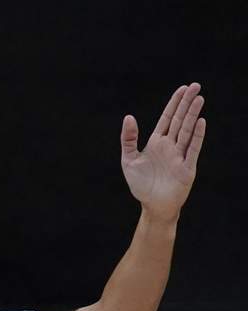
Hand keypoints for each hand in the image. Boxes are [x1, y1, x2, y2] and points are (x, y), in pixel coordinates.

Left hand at [121, 82, 205, 220]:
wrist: (153, 206)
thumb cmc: (141, 184)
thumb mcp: (129, 160)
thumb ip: (128, 139)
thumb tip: (128, 117)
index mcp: (157, 143)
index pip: (167, 118)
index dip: (174, 103)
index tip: (183, 89)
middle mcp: (170, 146)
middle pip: (180, 120)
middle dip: (187, 103)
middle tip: (196, 86)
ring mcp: (180, 155)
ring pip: (187, 130)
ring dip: (193, 115)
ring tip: (199, 98)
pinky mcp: (187, 167)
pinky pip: (192, 149)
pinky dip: (196, 136)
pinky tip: (200, 122)